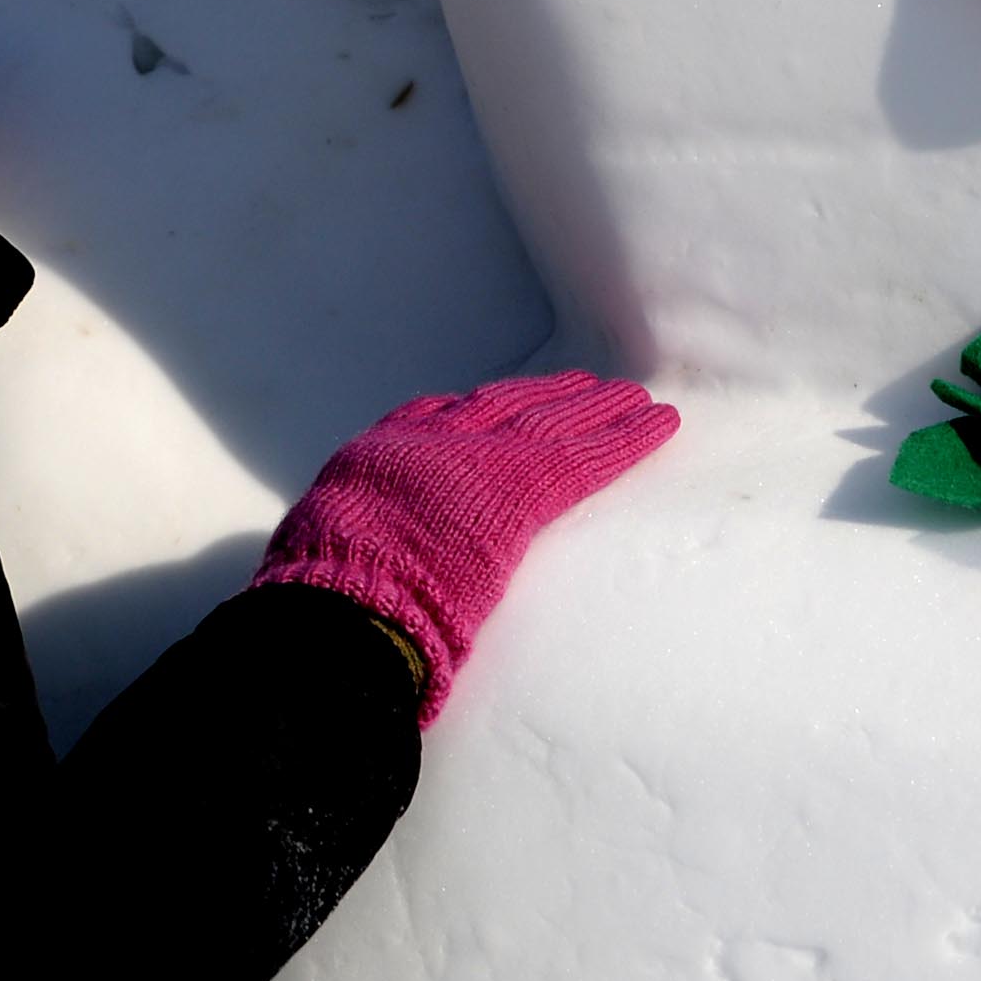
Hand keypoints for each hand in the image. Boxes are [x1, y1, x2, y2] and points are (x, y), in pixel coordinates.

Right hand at [249, 370, 682, 722]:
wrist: (344, 594)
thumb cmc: (322, 593)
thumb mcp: (319, 550)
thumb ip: (350, 543)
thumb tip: (340, 567)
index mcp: (378, 457)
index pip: (433, 416)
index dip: (475, 409)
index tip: (500, 400)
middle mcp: (430, 443)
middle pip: (504, 407)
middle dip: (545, 396)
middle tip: (583, 386)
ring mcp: (479, 460)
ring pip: (554, 421)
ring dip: (596, 408)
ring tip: (633, 397)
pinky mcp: (523, 488)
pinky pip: (588, 457)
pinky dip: (628, 439)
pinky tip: (661, 423)